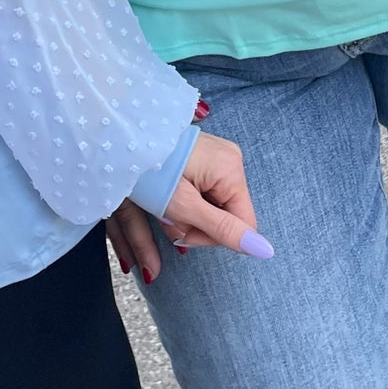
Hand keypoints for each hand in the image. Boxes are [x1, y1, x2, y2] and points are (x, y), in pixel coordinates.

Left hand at [105, 130, 267, 283]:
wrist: (123, 137)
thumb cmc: (150, 171)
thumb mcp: (183, 206)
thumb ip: (223, 229)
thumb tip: (265, 250)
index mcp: (231, 169)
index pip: (243, 225)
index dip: (212, 237)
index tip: (182, 230)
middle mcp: (230, 160)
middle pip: (227, 216)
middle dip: (196, 226)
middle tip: (168, 217)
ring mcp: (219, 158)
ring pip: (213, 208)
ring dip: (187, 217)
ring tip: (163, 206)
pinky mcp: (206, 160)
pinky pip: (205, 194)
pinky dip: (186, 204)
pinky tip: (169, 197)